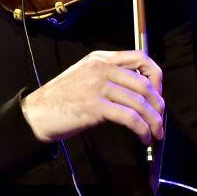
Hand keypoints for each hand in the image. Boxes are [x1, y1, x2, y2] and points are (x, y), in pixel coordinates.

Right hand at [20, 50, 164, 145]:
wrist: (36, 114)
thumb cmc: (62, 99)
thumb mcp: (85, 76)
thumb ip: (109, 76)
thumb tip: (140, 90)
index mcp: (101, 58)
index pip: (140, 58)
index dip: (156, 77)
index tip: (157, 95)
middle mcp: (101, 68)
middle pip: (144, 84)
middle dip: (158, 105)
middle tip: (160, 121)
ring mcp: (98, 86)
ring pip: (140, 102)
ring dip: (153, 121)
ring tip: (156, 134)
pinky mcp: (95, 107)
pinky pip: (129, 117)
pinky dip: (142, 129)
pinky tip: (144, 138)